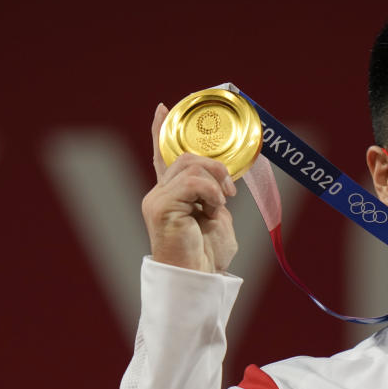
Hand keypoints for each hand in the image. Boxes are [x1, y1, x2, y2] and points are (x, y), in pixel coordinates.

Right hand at [141, 104, 238, 272]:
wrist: (198, 279)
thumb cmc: (206, 257)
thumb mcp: (218, 219)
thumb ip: (214, 196)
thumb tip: (222, 185)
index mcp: (172, 195)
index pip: (163, 157)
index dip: (161, 132)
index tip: (163, 109)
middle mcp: (159, 194)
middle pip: (186, 156)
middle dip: (216, 167)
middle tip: (229, 193)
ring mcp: (157, 199)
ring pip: (191, 165)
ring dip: (215, 183)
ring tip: (219, 207)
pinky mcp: (160, 206)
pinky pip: (193, 182)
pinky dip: (210, 193)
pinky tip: (213, 211)